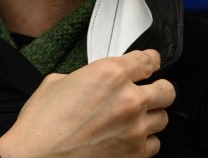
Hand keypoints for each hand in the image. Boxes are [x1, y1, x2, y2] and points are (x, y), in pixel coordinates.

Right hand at [0, 49, 174, 157]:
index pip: (150, 60)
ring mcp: (134, 129)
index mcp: (111, 74)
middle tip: (146, 94)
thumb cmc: (40, 126)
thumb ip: (87, 75)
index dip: (150, 62)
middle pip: (167, 90)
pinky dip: (144, 142)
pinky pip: (154, 145)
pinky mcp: (133, 154)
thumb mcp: (58, 82)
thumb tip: (94, 79)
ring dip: (150, 118)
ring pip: (163, 118)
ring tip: (134, 120)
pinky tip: (129, 140)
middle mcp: (129, 99)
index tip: (150, 65)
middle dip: (157, 90)